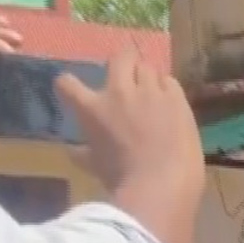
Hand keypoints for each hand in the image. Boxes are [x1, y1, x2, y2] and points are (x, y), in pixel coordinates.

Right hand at [56, 47, 203, 203]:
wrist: (163, 183)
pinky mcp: (176, 99)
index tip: (75, 91)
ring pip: (147, 67)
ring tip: (151, 93)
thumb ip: (81, 153)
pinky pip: (170, 81)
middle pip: (119, 59)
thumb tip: (72, 150)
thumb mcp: (94, 166)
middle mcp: (119, 92)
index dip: (69, 85)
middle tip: (127, 78)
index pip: (67, 83)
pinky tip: (169, 102)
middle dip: (122, 65)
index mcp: (92, 109)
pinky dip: (167, 88)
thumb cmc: (123, 179)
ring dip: (146, 78)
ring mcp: (150, 92)